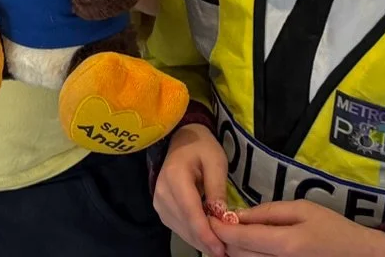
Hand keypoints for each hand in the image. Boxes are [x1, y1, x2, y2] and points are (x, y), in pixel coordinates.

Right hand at [155, 124, 233, 255]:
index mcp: (175, 177)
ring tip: (219, 248)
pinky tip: (206, 238)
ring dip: (199, 241)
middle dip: (205, 241)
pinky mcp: (161, 207)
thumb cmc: (202, 147)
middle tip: (226, 252)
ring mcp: (158, 201)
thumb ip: (217, 189)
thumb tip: (221, 217)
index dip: (206, 234)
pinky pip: (177, 226)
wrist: (182, 139)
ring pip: (180, 230)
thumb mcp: (216, 162)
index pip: (191, 213)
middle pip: (185, 225)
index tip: (221, 249)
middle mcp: (162, 192)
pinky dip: (192, 235)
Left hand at [225, 201, 384, 255]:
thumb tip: (238, 214)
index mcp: (283, 244)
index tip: (209, 214)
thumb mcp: (303, 209)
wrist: (356, 255)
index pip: (239, 237)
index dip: (219, 226)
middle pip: (235, 253)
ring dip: (233, 249)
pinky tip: (249, 246)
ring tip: (232, 232)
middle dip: (223, 237)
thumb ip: (268, 212)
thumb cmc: (332, 228)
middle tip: (219, 220)